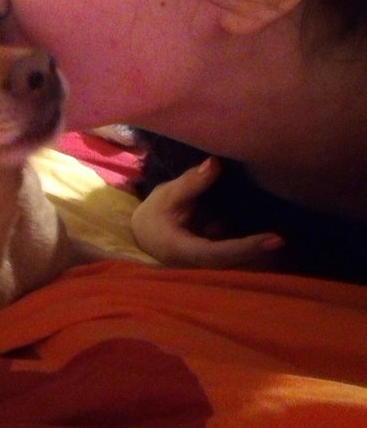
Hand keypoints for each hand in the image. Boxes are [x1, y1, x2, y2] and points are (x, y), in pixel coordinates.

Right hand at [131, 157, 284, 269]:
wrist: (143, 235)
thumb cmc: (153, 215)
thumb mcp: (166, 196)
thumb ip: (190, 183)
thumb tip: (215, 163)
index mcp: (185, 251)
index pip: (221, 253)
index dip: (248, 247)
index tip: (276, 239)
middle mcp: (200, 264)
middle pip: (236, 263)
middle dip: (260, 252)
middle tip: (284, 238)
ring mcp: (209, 265)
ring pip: (239, 262)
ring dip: (259, 251)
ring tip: (280, 236)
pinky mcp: (216, 259)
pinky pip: (236, 256)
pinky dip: (251, 245)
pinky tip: (265, 233)